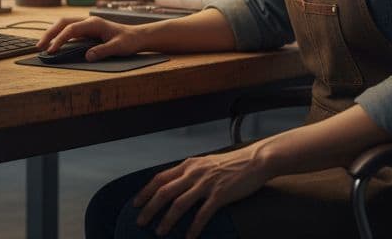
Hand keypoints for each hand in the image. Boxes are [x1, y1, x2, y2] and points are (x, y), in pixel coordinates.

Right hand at [36, 16, 141, 61]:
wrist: (137, 36)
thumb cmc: (129, 41)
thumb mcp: (119, 47)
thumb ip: (103, 51)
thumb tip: (87, 56)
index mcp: (94, 23)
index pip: (72, 28)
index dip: (60, 39)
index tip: (52, 50)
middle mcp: (88, 21)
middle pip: (63, 22)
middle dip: (49, 33)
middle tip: (39, 46)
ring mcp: (86, 25)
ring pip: (64, 25)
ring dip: (52, 33)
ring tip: (42, 46)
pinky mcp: (86, 30)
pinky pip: (68, 30)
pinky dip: (59, 36)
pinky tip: (54, 44)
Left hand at [133, 146, 269, 238]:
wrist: (256, 161)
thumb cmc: (232, 164)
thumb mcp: (206, 163)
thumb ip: (191, 172)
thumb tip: (177, 184)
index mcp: (189, 165)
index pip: (160, 178)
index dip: (145, 191)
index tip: (136, 203)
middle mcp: (194, 173)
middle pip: (164, 191)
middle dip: (150, 208)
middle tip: (140, 221)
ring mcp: (206, 184)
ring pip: (179, 204)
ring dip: (167, 220)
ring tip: (159, 232)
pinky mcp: (220, 194)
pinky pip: (202, 213)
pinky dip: (193, 227)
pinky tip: (188, 237)